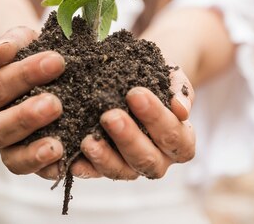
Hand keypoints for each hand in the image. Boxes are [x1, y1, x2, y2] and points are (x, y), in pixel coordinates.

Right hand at [0, 27, 66, 177]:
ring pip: (11, 158)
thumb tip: (2, 52)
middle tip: (55, 104)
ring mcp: (5, 149)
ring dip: (33, 152)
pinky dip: (48, 170)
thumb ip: (11, 42)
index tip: (57, 61)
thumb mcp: (20, 41)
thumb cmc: (27, 55)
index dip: (24, 75)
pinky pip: (34, 173)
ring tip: (57, 145)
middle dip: (26, 117)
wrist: (41, 71)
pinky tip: (65, 162)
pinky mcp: (27, 163)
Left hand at [67, 68, 195, 179]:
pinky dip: (84, 169)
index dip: (157, 117)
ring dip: (105, 158)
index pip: (174, 136)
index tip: (136, 93)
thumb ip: (179, 91)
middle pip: (148, 159)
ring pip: (122, 172)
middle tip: (110, 116)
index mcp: (181, 141)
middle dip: (128, 138)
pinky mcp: (106, 168)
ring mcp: (132, 167)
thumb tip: (181, 109)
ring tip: (89, 141)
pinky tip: (73, 160)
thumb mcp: (171, 78)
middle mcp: (159, 160)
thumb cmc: (156, 78)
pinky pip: (95, 174)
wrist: (136, 78)